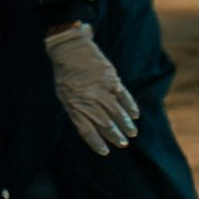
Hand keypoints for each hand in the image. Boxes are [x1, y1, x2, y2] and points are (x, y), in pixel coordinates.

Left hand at [46, 19, 139, 157]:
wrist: (69, 47)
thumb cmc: (64, 74)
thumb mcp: (64, 95)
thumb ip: (77, 111)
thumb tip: (91, 129)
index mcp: (74, 105)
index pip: (87, 130)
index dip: (97, 142)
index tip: (106, 152)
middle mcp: (88, 99)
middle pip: (104, 123)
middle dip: (115, 136)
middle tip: (123, 143)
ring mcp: (100, 88)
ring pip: (116, 111)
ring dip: (126, 124)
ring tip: (132, 133)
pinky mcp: (110, 77)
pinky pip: (123, 94)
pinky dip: (130, 106)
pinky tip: (135, 115)